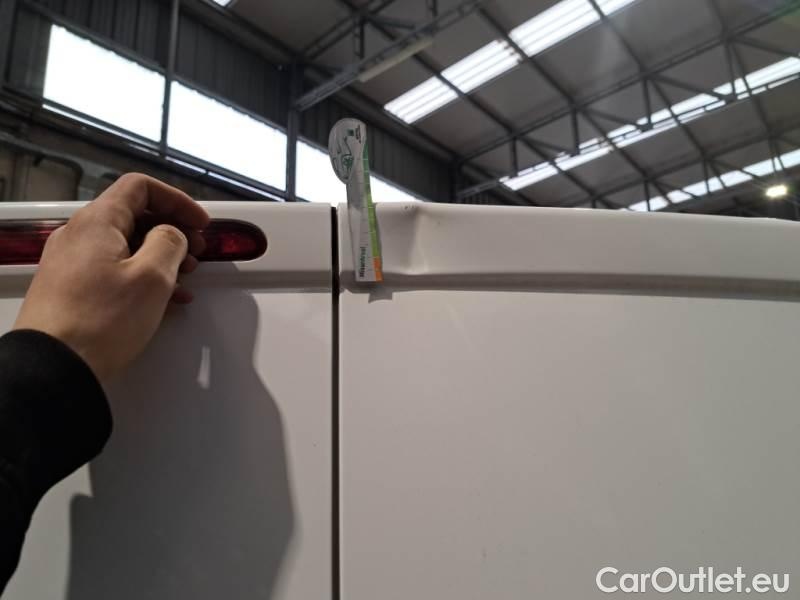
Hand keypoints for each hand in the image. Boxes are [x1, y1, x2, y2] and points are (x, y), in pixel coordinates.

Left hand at [13, 173, 209, 382]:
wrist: (54, 367)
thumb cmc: (101, 321)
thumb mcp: (152, 277)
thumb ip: (170, 243)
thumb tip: (171, 234)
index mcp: (97, 222)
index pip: (141, 187)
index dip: (178, 200)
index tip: (200, 223)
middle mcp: (79, 235)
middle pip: (134, 215)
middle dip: (172, 229)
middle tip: (197, 251)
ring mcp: (72, 262)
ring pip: (126, 244)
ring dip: (161, 254)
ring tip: (184, 277)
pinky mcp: (72, 288)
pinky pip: (114, 268)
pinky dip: (143, 274)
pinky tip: (164, 298)